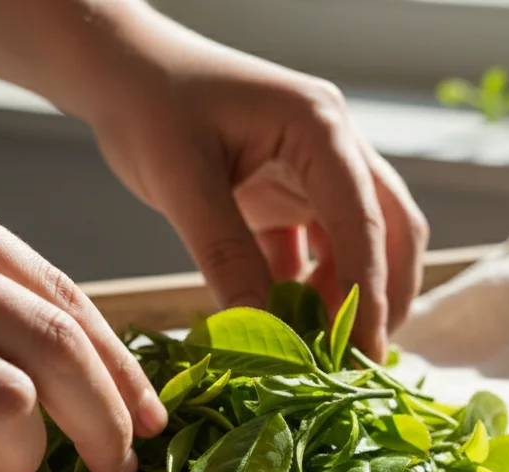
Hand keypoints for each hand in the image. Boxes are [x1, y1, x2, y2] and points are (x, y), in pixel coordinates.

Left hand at [80, 10, 429, 360]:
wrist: (120, 71)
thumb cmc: (148, 106)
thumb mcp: (181, 183)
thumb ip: (226, 255)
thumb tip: (263, 332)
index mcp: (320, 127)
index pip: (364, 220)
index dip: (368, 294)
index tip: (362, 355)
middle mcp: (333, 145)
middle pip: (388, 229)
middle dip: (383, 296)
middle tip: (360, 361)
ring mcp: (314, 169)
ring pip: (357, 242)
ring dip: (345, 296)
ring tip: (319, 352)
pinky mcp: (288, 191)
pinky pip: (314, 248)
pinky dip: (306, 289)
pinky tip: (285, 328)